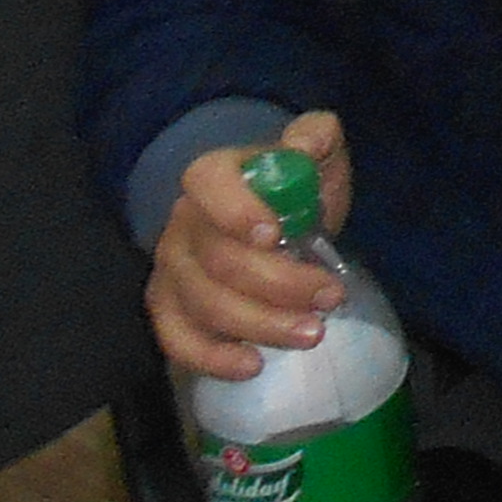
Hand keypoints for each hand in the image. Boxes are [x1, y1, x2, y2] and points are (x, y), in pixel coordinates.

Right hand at [149, 110, 349, 380]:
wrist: (268, 212)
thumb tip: (306, 144)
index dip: (236, 211)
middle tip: (331, 298)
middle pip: (219, 260)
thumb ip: (315, 136)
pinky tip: (253, 366)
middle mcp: (183, 222)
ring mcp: (171, 269)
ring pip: (203, 304)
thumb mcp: (315, 149)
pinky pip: (177, 339)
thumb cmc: (291, 183)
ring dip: (260, 325)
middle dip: (279, 285)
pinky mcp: (170, 308)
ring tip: (313, 334)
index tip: (276, 234)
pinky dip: (210, 358)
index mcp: (213, 176)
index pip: (208, 184)